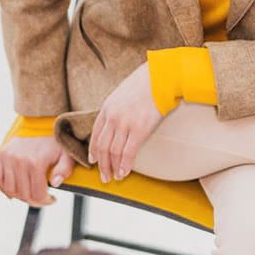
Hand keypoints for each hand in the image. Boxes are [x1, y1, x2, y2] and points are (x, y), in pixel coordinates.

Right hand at [0, 134, 74, 205]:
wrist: (40, 124)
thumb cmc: (55, 143)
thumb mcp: (66, 155)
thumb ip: (64, 169)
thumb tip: (55, 183)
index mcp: (36, 162)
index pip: (38, 194)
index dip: (45, 201)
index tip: (51, 200)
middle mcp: (20, 160)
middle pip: (24, 195)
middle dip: (34, 201)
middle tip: (41, 199)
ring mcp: (8, 158)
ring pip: (10, 190)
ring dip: (20, 197)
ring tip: (30, 194)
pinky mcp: (0, 156)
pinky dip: (5, 189)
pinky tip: (15, 191)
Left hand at [87, 64, 164, 182]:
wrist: (161, 77)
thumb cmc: (146, 83)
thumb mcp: (123, 93)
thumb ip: (117, 108)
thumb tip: (117, 120)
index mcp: (107, 108)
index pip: (95, 134)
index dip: (93, 150)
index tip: (94, 160)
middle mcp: (112, 117)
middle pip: (102, 147)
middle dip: (102, 164)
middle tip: (104, 176)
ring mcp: (125, 124)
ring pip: (113, 152)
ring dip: (112, 167)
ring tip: (115, 177)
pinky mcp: (139, 129)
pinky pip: (128, 152)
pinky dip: (125, 165)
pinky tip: (124, 172)